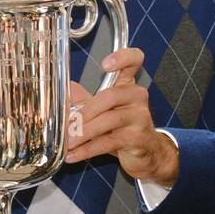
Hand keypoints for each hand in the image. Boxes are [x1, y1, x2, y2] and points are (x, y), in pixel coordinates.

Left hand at [64, 47, 178, 186]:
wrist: (148, 152)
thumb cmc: (124, 127)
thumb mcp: (103, 110)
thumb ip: (85, 99)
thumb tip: (67, 89)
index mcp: (127, 85)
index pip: (134, 61)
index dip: (122, 58)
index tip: (105, 65)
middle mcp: (137, 97)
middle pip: (109, 96)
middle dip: (85, 111)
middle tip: (67, 124)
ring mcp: (140, 117)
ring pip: (108, 121)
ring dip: (83, 133)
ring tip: (67, 142)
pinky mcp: (138, 138)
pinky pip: (108, 142)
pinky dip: (87, 150)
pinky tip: (73, 155)